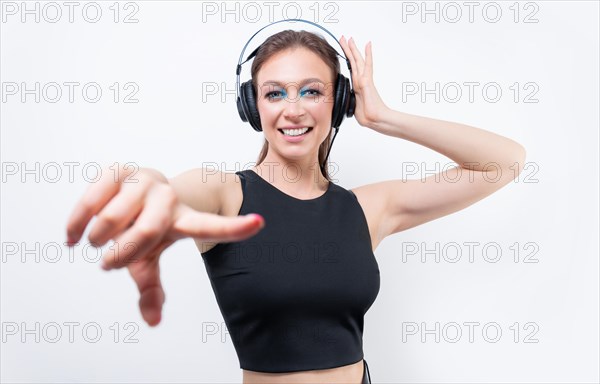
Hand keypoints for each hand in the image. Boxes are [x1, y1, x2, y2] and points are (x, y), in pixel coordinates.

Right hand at [65, 166, 263, 326]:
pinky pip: (91, 202)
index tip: (259, 222)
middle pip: (148, 231)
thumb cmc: (143, 228)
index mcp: (183, 220)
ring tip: (99, 240)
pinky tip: (76, 234)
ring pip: (113, 219)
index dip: (234, 228)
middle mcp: (169, 197)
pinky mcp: (119, 170)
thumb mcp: (146, 261)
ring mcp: (145, 180)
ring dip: (98, 239)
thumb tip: (154, 321)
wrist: (127, 191)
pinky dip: (77, 224)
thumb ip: (150, 288)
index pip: (212, 227)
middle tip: (109, 263)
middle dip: (123, 252)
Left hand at [339, 36, 389, 129]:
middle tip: (343, 37)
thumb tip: (348, 99)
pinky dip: (367, 54)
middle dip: (348, 49)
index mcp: (357, 85)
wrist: (375, 119)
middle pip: (354, 61)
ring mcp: (364, 79)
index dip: (347, 58)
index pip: (351, 68)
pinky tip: (368, 45)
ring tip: (349, 38)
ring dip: (353, 49)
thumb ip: (351, 99)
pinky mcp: (367, 81)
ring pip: (358, 60)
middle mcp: (361, 80)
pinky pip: (367, 65)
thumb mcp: (354, 105)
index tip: (343, 49)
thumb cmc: (367, 115)